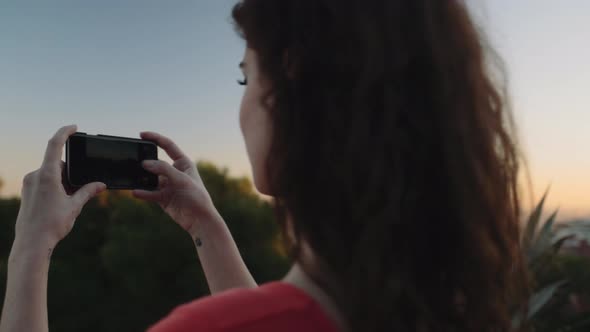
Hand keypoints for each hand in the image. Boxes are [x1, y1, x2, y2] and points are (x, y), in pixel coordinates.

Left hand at [15, 125, 106, 248]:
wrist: (32, 243)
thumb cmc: (52, 225)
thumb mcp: (75, 206)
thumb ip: (88, 191)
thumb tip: (101, 184)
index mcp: (46, 175)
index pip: (54, 145)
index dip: (64, 132)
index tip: (74, 127)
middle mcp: (34, 176)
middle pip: (56, 164)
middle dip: (70, 172)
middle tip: (78, 189)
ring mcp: (29, 183)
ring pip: (50, 173)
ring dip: (62, 181)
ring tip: (67, 201)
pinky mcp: (27, 191)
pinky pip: (43, 181)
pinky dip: (54, 186)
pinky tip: (59, 203)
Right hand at [132, 131, 218, 238]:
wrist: (199, 220)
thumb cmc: (197, 197)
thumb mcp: (182, 180)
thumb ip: (164, 169)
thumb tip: (145, 163)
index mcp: (183, 163)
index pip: (168, 146)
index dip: (155, 138)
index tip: (141, 134)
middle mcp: (175, 172)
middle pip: (156, 162)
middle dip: (145, 161)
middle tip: (135, 159)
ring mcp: (168, 184)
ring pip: (150, 178)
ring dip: (142, 178)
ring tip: (133, 176)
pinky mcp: (163, 197)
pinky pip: (149, 192)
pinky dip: (142, 192)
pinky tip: (136, 192)